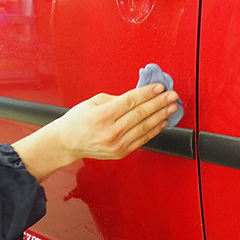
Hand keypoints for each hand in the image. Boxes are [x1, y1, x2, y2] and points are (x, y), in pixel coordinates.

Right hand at [53, 85, 178, 161]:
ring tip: (171, 107)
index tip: (159, 87)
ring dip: (161, 116)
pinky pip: (142, 140)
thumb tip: (137, 96)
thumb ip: (115, 99)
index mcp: (102, 116)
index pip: (131, 101)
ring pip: (145, 127)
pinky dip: (154, 130)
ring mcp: (117, 144)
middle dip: (159, 102)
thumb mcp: (92, 102)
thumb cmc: (77, 121)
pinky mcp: (121, 152)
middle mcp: (110, 131)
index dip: (148, 93)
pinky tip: (162, 122)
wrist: (67, 143)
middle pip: (141, 114)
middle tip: (171, 95)